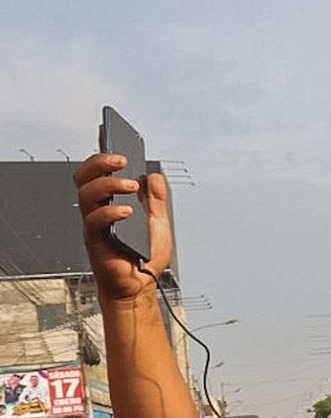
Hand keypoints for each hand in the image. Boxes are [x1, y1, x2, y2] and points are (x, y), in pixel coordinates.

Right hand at [72, 152, 171, 303]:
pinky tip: (128, 212)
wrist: (141, 286)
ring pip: (86, 193)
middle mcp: (99, 209)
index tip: (108, 131)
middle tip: (122, 159)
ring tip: (130, 185)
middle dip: (101, 162)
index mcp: (112, 201)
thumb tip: (154, 176)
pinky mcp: (95, 240)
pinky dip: (111, 212)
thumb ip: (157, 200)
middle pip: (85, 175)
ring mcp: (95, 223)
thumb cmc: (145, 256)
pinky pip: (95, 220)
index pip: (102, 171)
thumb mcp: (159, 223)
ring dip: (108, 184)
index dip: (102, 151)